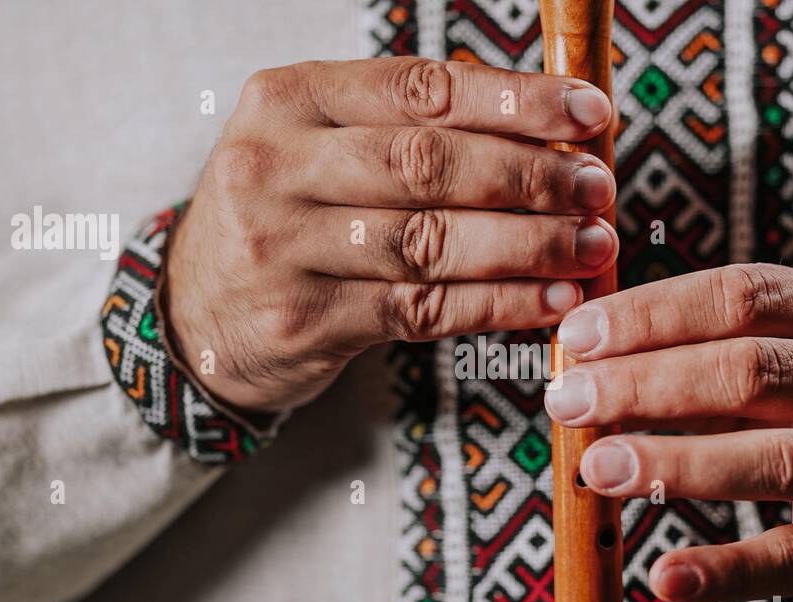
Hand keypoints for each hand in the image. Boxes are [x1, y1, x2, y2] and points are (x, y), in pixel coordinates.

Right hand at [166, 57, 619, 411]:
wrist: (194, 316)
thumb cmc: (284, 219)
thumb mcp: (316, 148)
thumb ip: (407, 128)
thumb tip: (541, 125)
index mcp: (287, 99)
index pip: (420, 89)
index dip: (515, 101)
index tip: (588, 112)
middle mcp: (275, 165)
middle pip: (429, 164)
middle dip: (532, 177)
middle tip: (598, 189)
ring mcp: (282, 247)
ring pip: (432, 241)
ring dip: (528, 246)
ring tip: (590, 247)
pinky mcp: (304, 320)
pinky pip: (423, 309)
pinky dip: (497, 304)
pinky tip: (550, 300)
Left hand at [546, 263, 792, 601]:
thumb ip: (724, 345)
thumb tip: (597, 360)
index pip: (740, 294)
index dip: (651, 312)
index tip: (577, 335)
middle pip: (748, 369)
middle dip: (646, 382)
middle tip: (568, 401)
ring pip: (773, 457)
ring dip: (677, 462)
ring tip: (598, 468)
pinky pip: (791, 558)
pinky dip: (726, 570)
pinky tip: (666, 576)